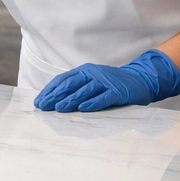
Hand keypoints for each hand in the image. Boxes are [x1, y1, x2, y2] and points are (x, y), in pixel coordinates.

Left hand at [33, 49, 179, 113]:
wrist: (140, 80)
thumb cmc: (112, 84)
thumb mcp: (92, 82)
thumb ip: (77, 88)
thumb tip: (55, 100)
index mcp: (84, 71)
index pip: (63, 80)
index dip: (50, 90)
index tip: (39, 101)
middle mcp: (93, 74)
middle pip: (71, 85)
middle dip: (55, 96)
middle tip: (43, 107)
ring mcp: (106, 82)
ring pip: (85, 91)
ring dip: (71, 100)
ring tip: (58, 108)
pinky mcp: (118, 91)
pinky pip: (104, 97)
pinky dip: (93, 103)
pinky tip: (83, 109)